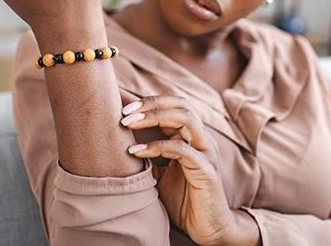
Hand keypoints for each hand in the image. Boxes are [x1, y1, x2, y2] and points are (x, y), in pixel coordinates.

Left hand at [120, 95, 234, 245]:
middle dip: (151, 105)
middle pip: (181, 105)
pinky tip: (137, 152)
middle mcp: (202, 139)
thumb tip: (122, 141)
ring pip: (185, 119)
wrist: (207, 228)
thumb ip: (150, 155)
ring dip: (154, 118)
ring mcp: (207, 152)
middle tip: (125, 114)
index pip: (176, 104)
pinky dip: (157, 147)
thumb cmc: (184, 200)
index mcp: (193, 137)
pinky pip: (182, 150)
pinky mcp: (207, 169)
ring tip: (129, 124)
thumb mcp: (161, 174)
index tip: (125, 109)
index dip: (151, 102)